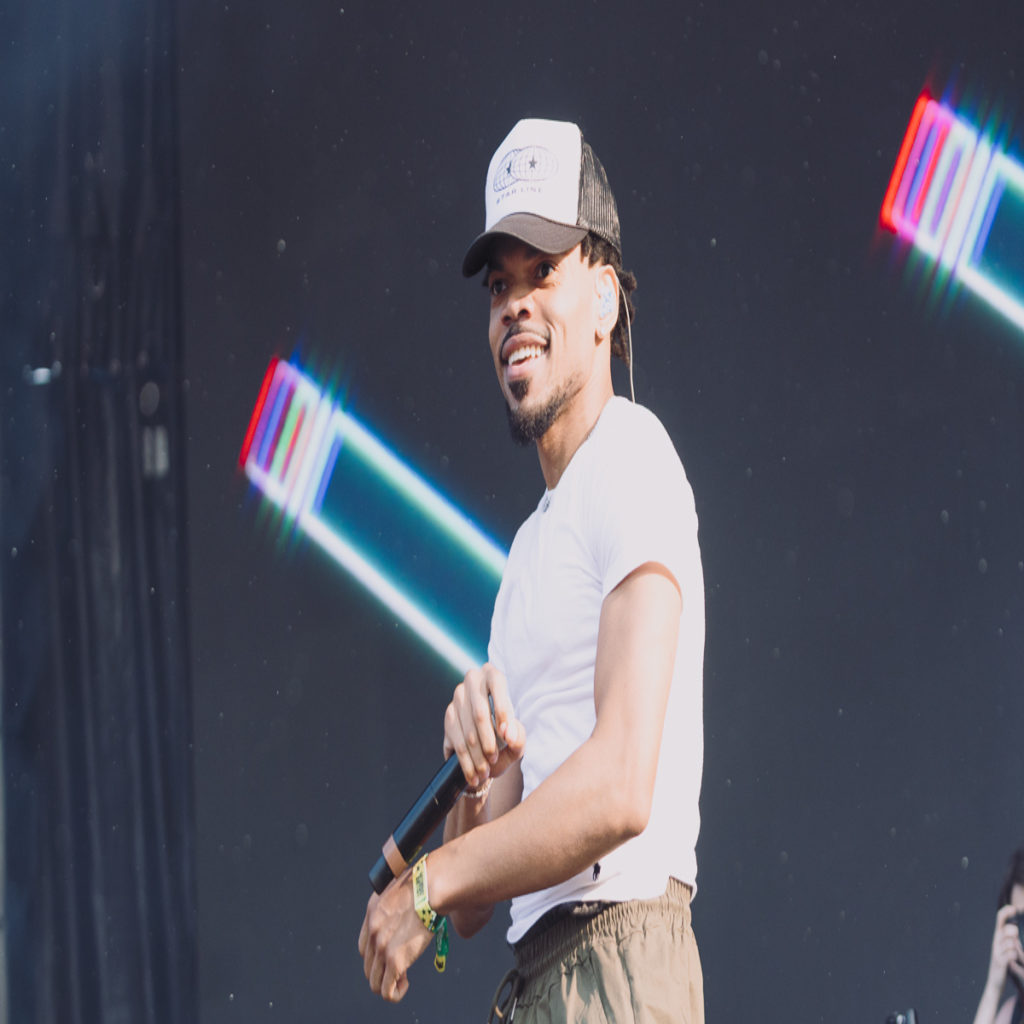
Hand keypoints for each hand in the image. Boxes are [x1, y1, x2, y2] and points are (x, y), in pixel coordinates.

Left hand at [358, 869, 432, 1001]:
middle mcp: (373, 930)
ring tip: (404, 978)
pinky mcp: (395, 960)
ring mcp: (382, 947)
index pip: (365, 947)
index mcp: (372, 912)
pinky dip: (395, 993)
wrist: (431, 886)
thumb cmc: (426, 882)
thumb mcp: (404, 886)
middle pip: (369, 965)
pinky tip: (405, 984)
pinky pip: (387, 991)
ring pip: (375, 982)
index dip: (377, 956)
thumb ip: (402, 900)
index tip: (392, 955)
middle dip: (383, 970)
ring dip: (388, 984)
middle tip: (402, 966)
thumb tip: (414, 903)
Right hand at [443, 663, 524, 789]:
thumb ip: (518, 736)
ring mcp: (457, 697)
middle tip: (494, 759)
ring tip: (485, 772)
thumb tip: (508, 733)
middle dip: (488, 741)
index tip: (507, 738)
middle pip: (479, 712)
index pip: (497, 684)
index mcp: (494, 676)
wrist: (486, 750)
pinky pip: (456, 740)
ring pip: (466, 730)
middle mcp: (473, 680)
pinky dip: (466, 761)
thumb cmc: (506, 739)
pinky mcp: (449, 715)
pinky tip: (473, 774)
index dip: (502, 710)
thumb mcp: (517, 741)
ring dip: (476, 755)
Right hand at [986, 904, 1023, 988]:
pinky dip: (1015, 955)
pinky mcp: (1000, 962)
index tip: (1014, 909)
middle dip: (1013, 931)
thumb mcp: (1004, 948)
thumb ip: (1008, 938)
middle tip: (1015, 938)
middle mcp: (996, 942)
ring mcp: (997, 952)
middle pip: (1006, 929)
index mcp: (998, 937)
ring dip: (1015, 946)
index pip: (999, 919)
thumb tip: (1013, 926)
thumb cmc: (1003, 964)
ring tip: (1014, 953)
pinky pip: (1011, 954)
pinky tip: (1013, 960)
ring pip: (1010, 942)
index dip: (1006, 912)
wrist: (995, 983)